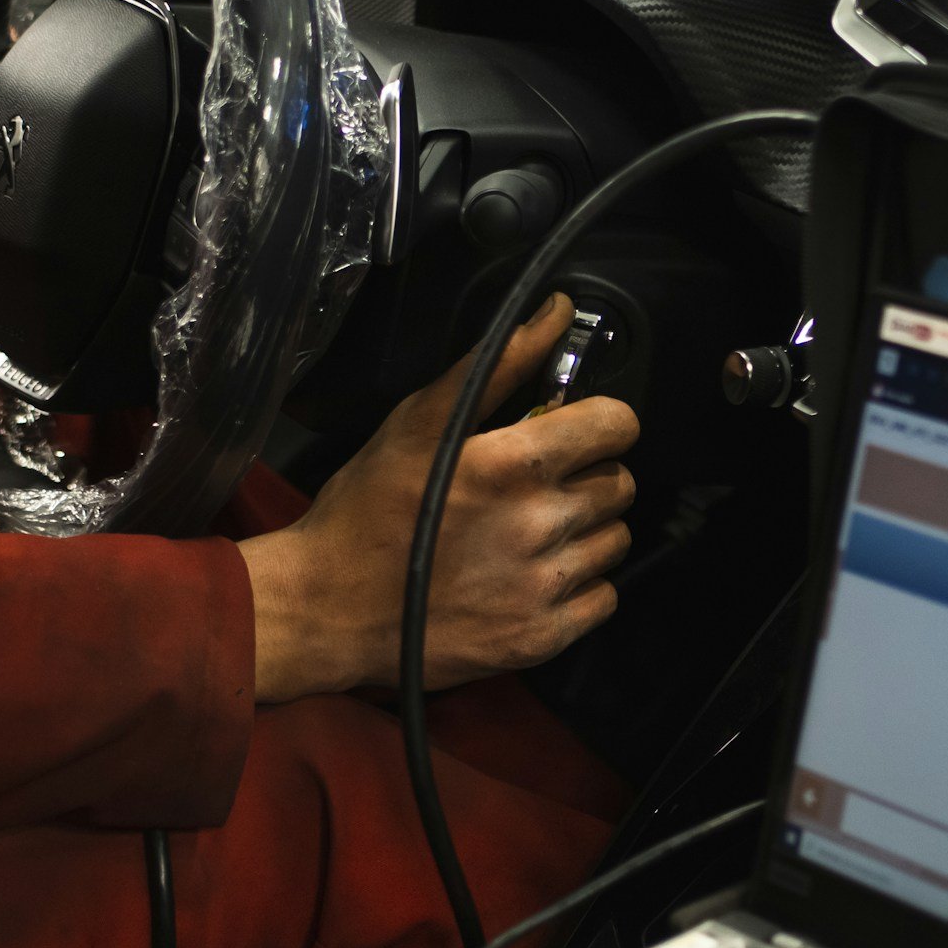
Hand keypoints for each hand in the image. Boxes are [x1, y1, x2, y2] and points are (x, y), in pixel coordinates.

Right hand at [239, 293, 639, 703]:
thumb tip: (559, 309)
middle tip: (539, 486)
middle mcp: (539, 524)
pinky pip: (603, 599)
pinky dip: (579, 587)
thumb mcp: (420, 420)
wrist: (327, 607)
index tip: (572, 432)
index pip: (617, 425)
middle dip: (587, 477)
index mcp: (513, 463)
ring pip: (615, 540)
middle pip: (621, 483)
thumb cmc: (368, 506)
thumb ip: (500, 362)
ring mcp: (543, 586)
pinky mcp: (541, 638)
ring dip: (585, 531)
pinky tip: (533, 576)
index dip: (598, 423)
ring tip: (532, 533)